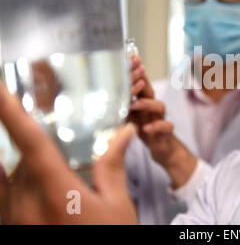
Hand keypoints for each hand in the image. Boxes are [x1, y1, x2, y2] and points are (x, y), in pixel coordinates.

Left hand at [0, 84, 136, 224]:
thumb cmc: (109, 240)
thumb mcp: (116, 206)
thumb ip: (112, 166)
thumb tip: (123, 133)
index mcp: (57, 192)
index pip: (29, 142)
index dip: (9, 111)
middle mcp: (26, 204)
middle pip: (19, 159)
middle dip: (33, 146)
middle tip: (53, 146)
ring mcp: (13, 218)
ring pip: (7, 177)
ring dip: (24, 167)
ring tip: (54, 177)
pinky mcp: (11, 226)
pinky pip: (2, 193)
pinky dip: (8, 178)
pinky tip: (21, 174)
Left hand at [128, 56, 196, 188]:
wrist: (162, 147)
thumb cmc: (144, 129)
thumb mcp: (130, 116)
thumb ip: (121, 107)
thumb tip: (100, 98)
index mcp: (143, 102)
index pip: (139, 83)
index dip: (136, 71)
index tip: (131, 57)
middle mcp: (152, 107)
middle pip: (150, 89)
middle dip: (144, 79)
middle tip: (137, 71)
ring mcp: (160, 118)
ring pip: (160, 106)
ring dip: (147, 104)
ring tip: (135, 104)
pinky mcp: (166, 132)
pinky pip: (166, 126)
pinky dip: (156, 126)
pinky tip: (146, 128)